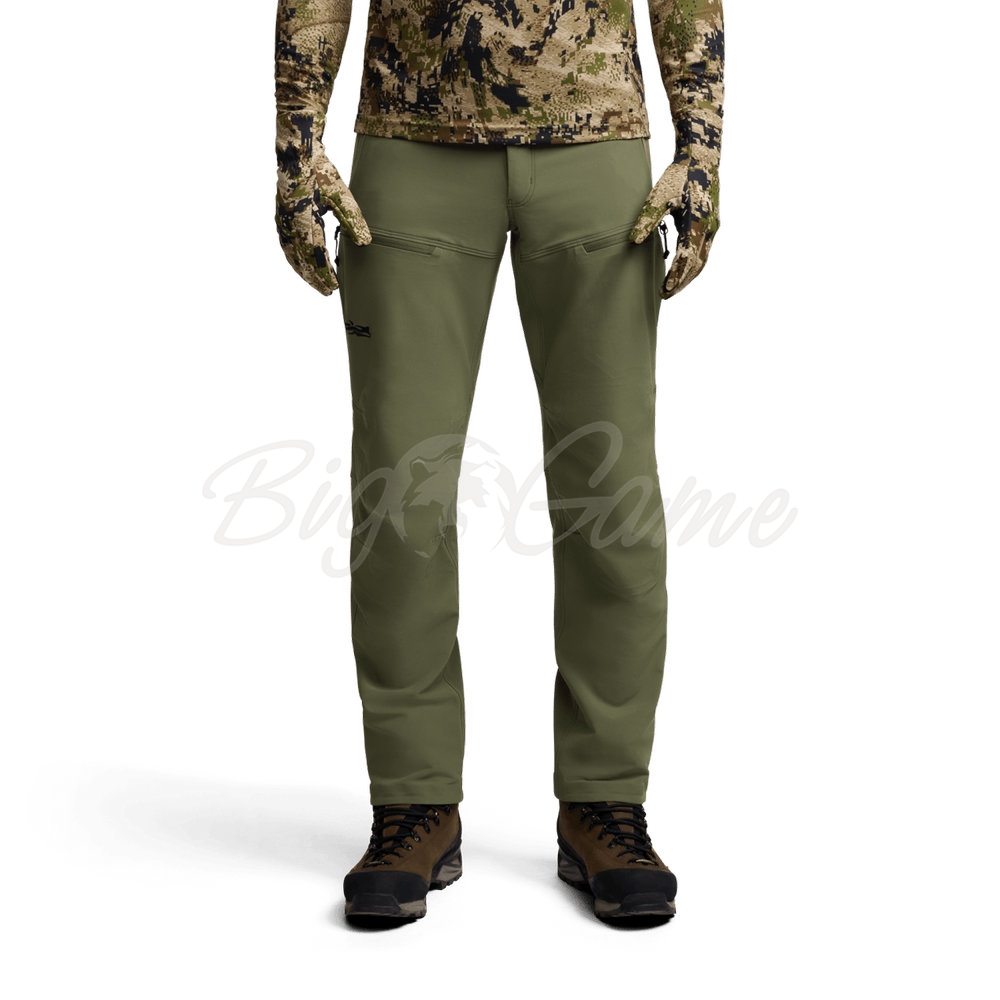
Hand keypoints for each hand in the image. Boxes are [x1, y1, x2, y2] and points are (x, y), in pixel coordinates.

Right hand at [275, 111, 370, 295]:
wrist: (297, 152)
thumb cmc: (321, 172)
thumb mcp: (342, 195)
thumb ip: (352, 220)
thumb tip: (365, 243)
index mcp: (306, 220)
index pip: (316, 255)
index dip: (324, 273)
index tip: (334, 286)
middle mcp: (291, 223)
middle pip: (302, 259)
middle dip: (314, 277)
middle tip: (326, 292)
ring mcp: (283, 221)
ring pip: (291, 253)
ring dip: (302, 270)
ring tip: (314, 282)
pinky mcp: (281, 216)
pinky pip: (285, 244)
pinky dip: (292, 257)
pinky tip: (299, 263)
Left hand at [629, 155, 720, 299]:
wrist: (701, 158)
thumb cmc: (678, 175)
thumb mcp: (659, 196)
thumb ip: (647, 219)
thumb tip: (633, 240)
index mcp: (696, 223)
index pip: (686, 258)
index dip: (675, 276)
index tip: (664, 290)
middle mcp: (709, 228)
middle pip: (696, 265)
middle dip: (681, 282)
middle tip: (665, 295)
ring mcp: (713, 227)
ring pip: (702, 260)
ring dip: (688, 276)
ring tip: (672, 288)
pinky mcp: (712, 224)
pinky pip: (704, 251)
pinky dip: (693, 265)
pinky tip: (682, 270)